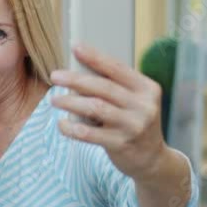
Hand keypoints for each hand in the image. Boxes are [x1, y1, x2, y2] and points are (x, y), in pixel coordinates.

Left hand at [49, 45, 166, 179]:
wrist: (152, 159)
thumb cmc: (135, 123)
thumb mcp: (134, 102)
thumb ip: (115, 88)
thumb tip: (79, 70)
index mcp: (147, 88)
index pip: (118, 68)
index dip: (95, 57)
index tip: (75, 47)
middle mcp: (143, 106)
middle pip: (104, 87)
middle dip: (76, 80)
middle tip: (55, 76)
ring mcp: (134, 126)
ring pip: (96, 108)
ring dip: (71, 102)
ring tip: (54, 100)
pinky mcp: (122, 144)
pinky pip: (91, 134)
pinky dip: (73, 128)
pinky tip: (62, 124)